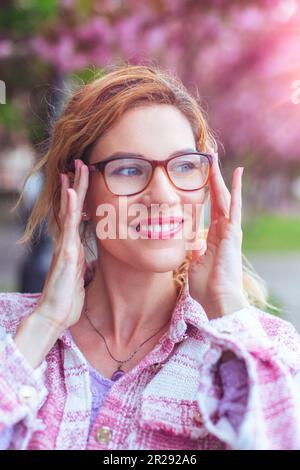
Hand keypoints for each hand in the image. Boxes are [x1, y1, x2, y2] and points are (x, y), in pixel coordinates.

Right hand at [33, 159, 88, 332]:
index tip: (84, 178)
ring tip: (76, 167)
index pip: (77, 215)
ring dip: (74, 188)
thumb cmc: (67, 298)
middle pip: (72, 207)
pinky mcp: (66, 253)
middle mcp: (67, 241)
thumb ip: (82, 263)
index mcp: (72, 246)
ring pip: (70, 211)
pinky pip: (70, 226)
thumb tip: (87, 258)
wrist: (55, 315)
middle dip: (77, 184)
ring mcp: (65, 245)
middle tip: (80, 162)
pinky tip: (71, 191)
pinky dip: (71, 208)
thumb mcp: (79, 276)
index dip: (80, 196)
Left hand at [188, 151, 249, 318]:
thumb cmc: (207, 286)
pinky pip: (234, 208)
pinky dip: (236, 191)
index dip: (208, 191)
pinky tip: (237, 174)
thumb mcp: (195, 263)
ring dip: (220, 178)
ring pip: (225, 198)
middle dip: (213, 178)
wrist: (217, 300)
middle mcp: (224, 230)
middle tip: (209, 158)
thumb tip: (191, 244)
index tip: (203, 176)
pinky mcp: (233, 234)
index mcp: (214, 236)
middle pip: (219, 198)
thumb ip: (194, 250)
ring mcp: (230, 231)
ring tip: (217, 159)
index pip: (212, 208)